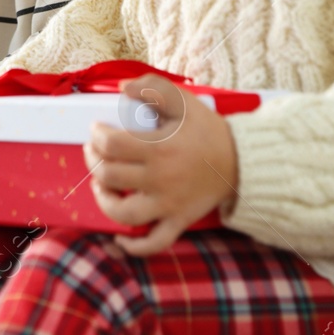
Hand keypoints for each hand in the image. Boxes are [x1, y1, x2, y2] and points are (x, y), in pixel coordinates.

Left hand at [84, 74, 239, 255]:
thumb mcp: (183, 101)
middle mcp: (161, 179)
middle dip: (93, 162)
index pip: (112, 145)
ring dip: (104, 200)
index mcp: (160, 149)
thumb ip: (152, 87)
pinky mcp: (178, 221)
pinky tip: (118, 238)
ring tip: (100, 185)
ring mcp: (169, 205)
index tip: (96, 130)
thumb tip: (122, 88)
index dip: (96, 136)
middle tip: (93, 151)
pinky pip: (154, 243)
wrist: (241, 161)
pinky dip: (134, 246)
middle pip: (110, 176)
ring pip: (124, 214)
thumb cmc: (207, 130)